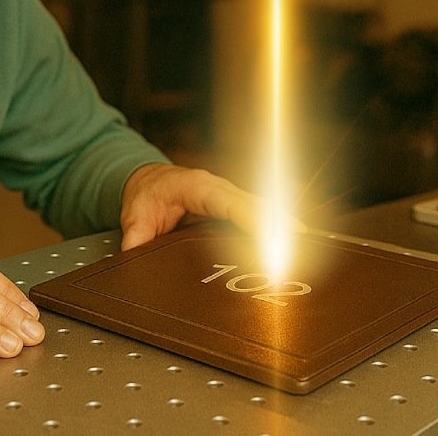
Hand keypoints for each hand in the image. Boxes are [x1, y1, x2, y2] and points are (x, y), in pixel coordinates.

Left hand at [119, 163, 299, 249]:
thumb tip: (132, 257)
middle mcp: (217, 188)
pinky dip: (273, 226)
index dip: (250, 216)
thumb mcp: (134, 215)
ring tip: (305, 242)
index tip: (270, 230)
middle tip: (301, 238)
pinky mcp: (232, 206)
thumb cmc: (145, 194)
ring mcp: (227, 196)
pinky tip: (290, 242)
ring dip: (280, 224)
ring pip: (259, 208)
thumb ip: (135, 237)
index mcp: (196, 186)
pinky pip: (255, 214)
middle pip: (252, 203)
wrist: (148, 181)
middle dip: (276, 220)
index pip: (228, 202)